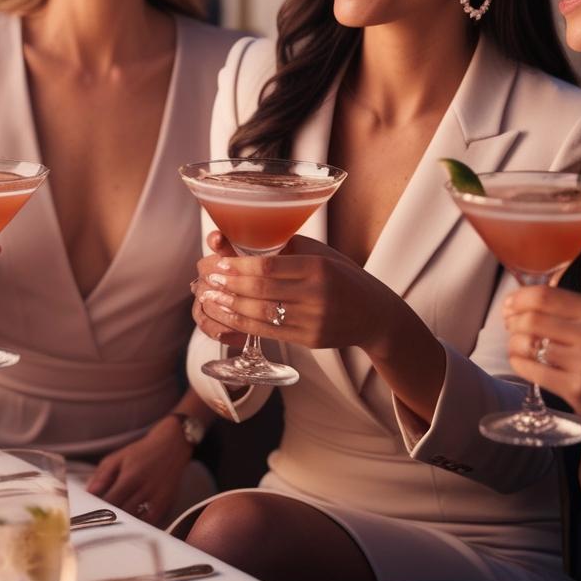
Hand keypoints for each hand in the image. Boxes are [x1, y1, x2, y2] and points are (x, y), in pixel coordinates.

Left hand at [85, 417, 193, 528]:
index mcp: (131, 476)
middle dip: (109, 518)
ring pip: (136, 520)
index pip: (110, 501)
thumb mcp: (119, 456)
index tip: (90, 514)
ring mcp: (158, 497)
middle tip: (99, 521)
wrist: (172, 445)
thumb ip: (103, 474)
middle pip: (123, 513)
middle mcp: (145, 489)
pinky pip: (151, 521)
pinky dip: (140, 525)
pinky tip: (132, 523)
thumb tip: (89, 492)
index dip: (98, 509)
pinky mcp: (167, 502)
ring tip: (113, 524)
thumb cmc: (142, 451)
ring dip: (123, 523)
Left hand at [193, 232, 399, 357]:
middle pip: (261, 291)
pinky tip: (228, 315)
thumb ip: (289, 247)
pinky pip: (269, 332)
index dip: (238, 266)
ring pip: (261, 314)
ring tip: (210, 297)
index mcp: (318, 268)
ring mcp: (312, 320)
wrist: (374, 314)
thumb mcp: (323, 254)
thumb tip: (246, 240)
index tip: (218, 263)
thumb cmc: (343, 277)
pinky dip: (243, 323)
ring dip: (230, 306)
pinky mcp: (309, 340)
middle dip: (228, 285)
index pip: (269, 267)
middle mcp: (316, 295)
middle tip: (206, 278)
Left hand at [503, 284, 580, 439]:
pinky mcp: (576, 388)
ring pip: (527, 345)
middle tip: (511, 329)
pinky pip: (532, 370)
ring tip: (518, 347)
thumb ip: (566, 308)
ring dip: (514, 345)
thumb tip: (520, 298)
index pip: (543, 295)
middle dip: (512, 323)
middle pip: (530, 319)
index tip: (509, 307)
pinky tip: (522, 362)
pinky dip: (518, 363)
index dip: (517, 300)